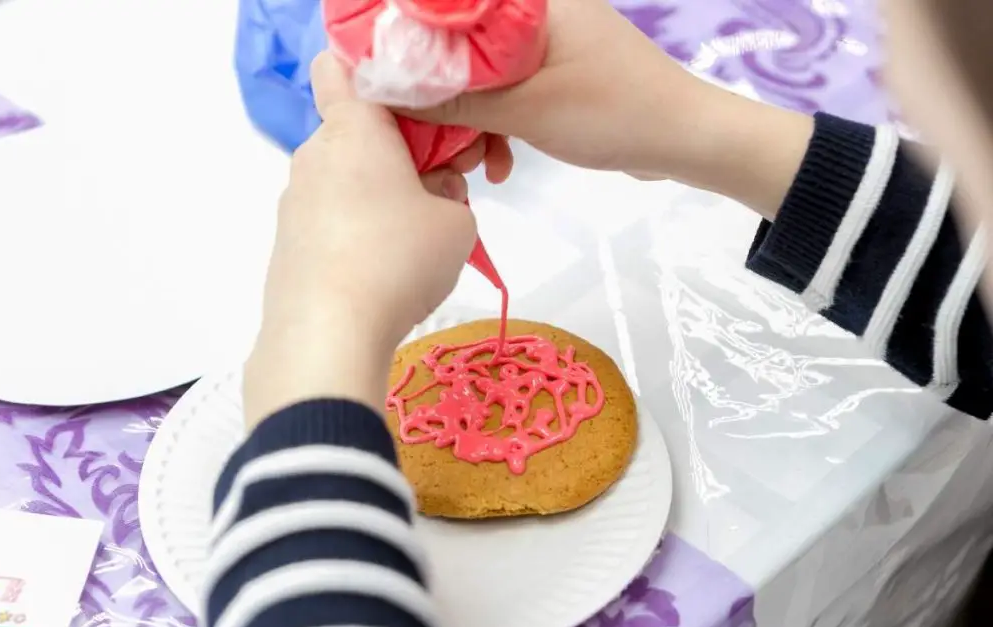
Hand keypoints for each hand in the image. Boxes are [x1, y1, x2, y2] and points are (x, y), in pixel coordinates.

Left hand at [244, 53, 478, 426]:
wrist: (327, 335)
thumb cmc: (399, 260)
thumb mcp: (458, 223)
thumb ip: (452, 194)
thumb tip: (431, 193)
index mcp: (354, 128)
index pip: (342, 68)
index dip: (379, 82)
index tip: (419, 122)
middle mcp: (314, 155)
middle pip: (357, 134)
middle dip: (397, 156)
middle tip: (436, 196)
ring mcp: (294, 203)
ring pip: (345, 182)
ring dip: (378, 200)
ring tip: (410, 247)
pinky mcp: (286, 245)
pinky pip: (330, 222)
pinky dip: (355, 235)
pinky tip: (380, 276)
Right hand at [404, 0, 812, 217]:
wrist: (687, 140)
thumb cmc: (614, 113)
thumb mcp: (528, 109)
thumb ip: (459, 98)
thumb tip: (392, 89)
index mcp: (533, 3)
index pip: (450, 10)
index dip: (413, 42)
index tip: (385, 77)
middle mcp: (540, 14)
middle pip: (464, 47)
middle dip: (444, 96)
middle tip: (432, 137)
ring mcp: (553, 45)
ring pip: (486, 77)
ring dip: (474, 121)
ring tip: (473, 163)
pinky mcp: (563, 76)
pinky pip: (513, 94)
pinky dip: (502, 127)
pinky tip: (500, 165)